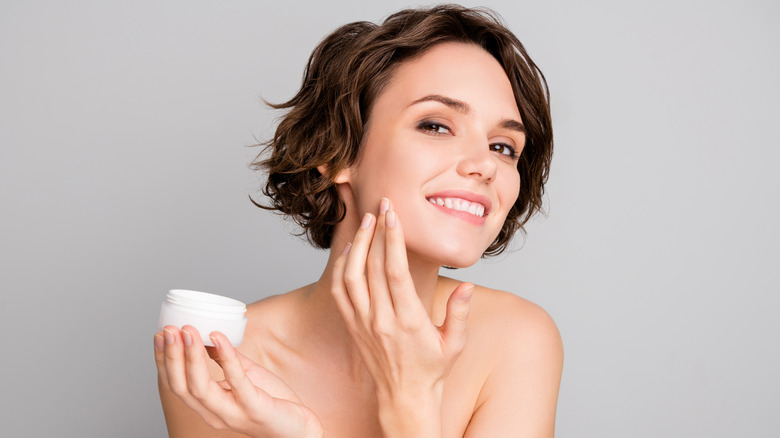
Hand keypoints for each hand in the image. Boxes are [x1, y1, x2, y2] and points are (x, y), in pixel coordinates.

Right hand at [154, 325, 322, 437]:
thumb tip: (208, 335)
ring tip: (188, 331)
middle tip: (168, 330)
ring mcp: (233, 413)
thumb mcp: (244, 377)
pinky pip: (236, 382)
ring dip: (191, 357)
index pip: (175, 385)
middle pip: (181, 387)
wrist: (299, 428)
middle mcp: (214, 413)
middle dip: (171, 357)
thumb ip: (225, 360)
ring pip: (200, 388)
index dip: (163, 360)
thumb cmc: (272, 402)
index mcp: (208, 406)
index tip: (159, 335)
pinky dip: (226, 358)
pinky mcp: (254, 408)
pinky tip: (219, 337)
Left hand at [330, 198, 473, 430]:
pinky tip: (350, 251)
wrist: (404, 398)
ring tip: (365, 221)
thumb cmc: (432, 370)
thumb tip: (468, 285)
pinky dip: (342, 268)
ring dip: (356, 245)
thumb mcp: (455, 344)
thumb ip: (460, 313)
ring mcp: (363, 323)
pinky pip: (340, 292)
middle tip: (380, 205)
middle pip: (371, 266)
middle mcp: (381, 320)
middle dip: (375, 231)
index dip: (391, 239)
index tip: (392, 214)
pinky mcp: (352, 327)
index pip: (394, 271)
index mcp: (408, 321)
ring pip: (350, 276)